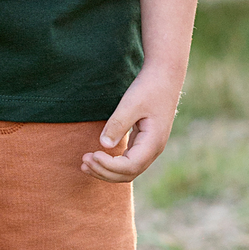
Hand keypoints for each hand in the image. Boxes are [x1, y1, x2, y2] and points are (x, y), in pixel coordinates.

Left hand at [81, 67, 182, 182]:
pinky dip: (112, 163)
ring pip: (128, 170)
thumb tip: (103, 145)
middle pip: (128, 174)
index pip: (130, 167)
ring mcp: (150, 147)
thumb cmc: (149, 88)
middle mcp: (154, 149)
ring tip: (85, 164)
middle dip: (104, 171)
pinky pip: (128, 161)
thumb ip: (118, 124)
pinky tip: (97, 157)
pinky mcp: (144, 142)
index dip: (109, 165)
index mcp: (153, 142)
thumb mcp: (131, 104)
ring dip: (106, 170)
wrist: (165, 75)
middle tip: (84, 162)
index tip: (92, 154)